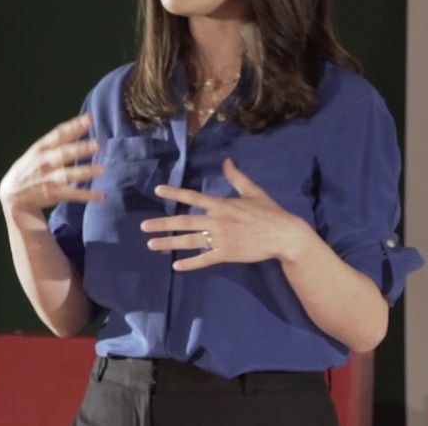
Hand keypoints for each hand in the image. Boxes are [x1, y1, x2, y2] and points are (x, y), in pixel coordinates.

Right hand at [0, 113, 105, 215]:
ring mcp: (48, 179)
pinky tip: (102, 195)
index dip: (74, 125)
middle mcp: (44, 162)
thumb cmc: (29, 168)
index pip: (58, 134)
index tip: (90, 118)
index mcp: (41, 148)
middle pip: (64, 153)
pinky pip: (72, 194)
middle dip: (80, 149)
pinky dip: (87, 195)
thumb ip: (57, 140)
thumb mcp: (37, 151)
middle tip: (98, 144)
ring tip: (102, 169)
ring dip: (85, 172)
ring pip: (68, 175)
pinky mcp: (52, 194)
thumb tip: (81, 124)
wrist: (11, 194)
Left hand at [142, 158, 314, 270]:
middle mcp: (217, 221)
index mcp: (222, 204)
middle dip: (163, 224)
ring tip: (151, 245)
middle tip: (144, 226)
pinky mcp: (227, 254)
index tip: (158, 191)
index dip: (174, 193)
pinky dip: (190, 263)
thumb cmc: (269, 212)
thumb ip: (237, 177)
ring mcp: (221, 239)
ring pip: (190, 241)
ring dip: (170, 243)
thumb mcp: (253, 191)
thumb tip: (227, 161)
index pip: (193, 197)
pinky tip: (176, 266)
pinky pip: (204, 260)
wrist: (283, 234)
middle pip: (184, 222)